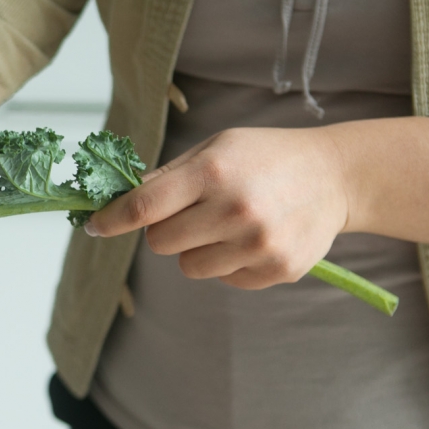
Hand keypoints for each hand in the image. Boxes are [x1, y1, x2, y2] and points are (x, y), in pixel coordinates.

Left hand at [84, 126, 350, 288]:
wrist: (336, 175)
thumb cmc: (265, 157)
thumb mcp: (216, 148)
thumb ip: (166, 177)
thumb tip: (116, 198)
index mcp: (213, 172)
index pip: (144, 207)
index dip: (111, 220)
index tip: (93, 227)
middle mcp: (234, 209)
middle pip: (160, 243)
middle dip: (165, 230)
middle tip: (192, 213)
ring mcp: (258, 243)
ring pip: (188, 267)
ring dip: (197, 250)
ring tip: (227, 224)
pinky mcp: (276, 269)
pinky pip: (224, 280)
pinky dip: (228, 263)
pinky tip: (253, 238)